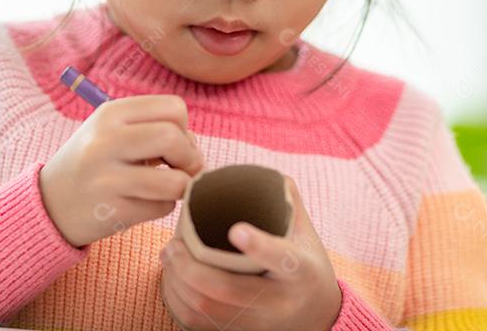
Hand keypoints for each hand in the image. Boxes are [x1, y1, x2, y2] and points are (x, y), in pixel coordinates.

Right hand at [39, 94, 203, 247]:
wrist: (48, 203)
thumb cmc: (93, 162)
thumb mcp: (111, 131)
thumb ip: (152, 128)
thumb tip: (195, 146)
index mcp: (110, 114)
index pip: (174, 108)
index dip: (183, 127)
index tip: (173, 144)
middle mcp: (105, 141)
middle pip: (175, 138)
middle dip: (190, 156)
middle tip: (181, 168)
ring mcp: (107, 178)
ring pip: (175, 181)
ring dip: (182, 186)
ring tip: (167, 186)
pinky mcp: (112, 211)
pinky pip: (162, 207)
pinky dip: (163, 206)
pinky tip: (144, 202)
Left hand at [159, 175, 342, 330]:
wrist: (318, 315)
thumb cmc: (306, 263)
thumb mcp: (304, 232)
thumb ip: (283, 199)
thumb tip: (255, 170)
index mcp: (301, 271)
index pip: (283, 259)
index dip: (259, 246)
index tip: (236, 229)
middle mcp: (280, 301)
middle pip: (230, 291)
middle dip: (192, 268)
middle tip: (173, 244)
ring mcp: (259, 323)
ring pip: (209, 310)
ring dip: (179, 284)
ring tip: (168, 256)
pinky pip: (201, 325)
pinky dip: (179, 302)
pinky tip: (171, 281)